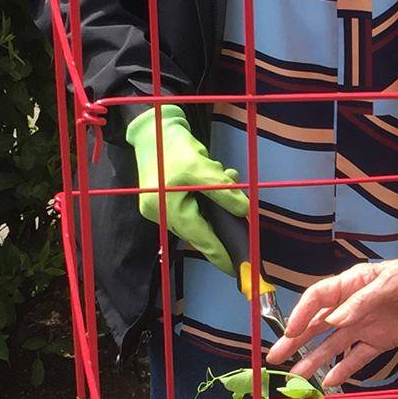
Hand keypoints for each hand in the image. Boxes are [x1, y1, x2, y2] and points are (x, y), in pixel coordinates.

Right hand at [125, 106, 246, 272]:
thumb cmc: (174, 147)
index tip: (238, 270)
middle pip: (201, 229)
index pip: (201, 239)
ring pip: (200, 215)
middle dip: (223, 218)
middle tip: (241, 208)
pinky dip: (209, 195)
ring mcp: (163, 208)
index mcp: (167, 210)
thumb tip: (244, 210)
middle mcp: (163, 214)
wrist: (153, 128)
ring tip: (226, 175)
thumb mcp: (202, 167)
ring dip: (218, 201)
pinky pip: (194, 205)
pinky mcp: (167, 200)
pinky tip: (218, 174)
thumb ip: (223, 191)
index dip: (221, 254)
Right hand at [268, 253, 397, 386]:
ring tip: (296, 378)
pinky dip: (344, 370)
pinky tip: (329, 383)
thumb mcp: (390, 283)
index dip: (301, 315)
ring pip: (334, 345)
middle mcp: (353, 306)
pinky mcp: (381, 341)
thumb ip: (361, 302)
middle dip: (296, 342)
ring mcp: (366, 325)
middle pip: (318, 325)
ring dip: (315, 360)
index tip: (289, 333)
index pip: (318, 299)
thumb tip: (333, 321)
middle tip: (276, 359)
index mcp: (352, 284)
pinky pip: (358, 357)